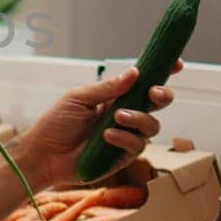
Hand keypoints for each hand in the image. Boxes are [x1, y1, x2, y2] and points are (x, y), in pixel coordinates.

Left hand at [18, 63, 180, 188]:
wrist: (43, 153)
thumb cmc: (56, 123)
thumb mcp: (79, 98)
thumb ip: (107, 88)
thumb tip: (134, 72)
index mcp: (115, 97)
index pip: (143, 83)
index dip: (162, 73)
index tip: (177, 63)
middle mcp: (125, 115)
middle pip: (157, 103)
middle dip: (162, 95)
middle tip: (153, 93)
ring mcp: (126, 136)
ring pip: (152, 126)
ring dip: (138, 118)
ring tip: (117, 117)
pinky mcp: (123, 157)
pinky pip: (137, 146)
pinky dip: (125, 138)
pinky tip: (107, 136)